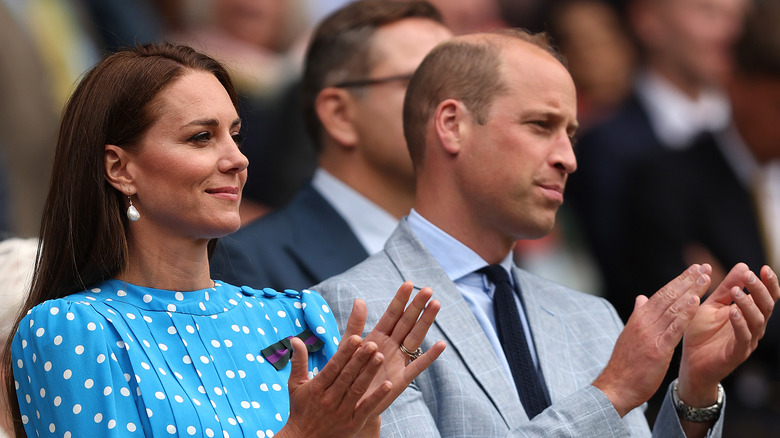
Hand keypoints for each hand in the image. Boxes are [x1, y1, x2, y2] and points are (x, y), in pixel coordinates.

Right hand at [278, 335, 389, 437]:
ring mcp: (341, 412)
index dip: (345, 352)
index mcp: (317, 388)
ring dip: (369, 373)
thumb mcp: (295, 385)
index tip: (356, 338)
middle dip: (360, 359)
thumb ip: (298, 361)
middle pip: (347, 376)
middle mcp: (329, 399)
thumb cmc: (300, 409)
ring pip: (357, 390)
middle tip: (373, 344)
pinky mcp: (352, 424)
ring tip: (380, 357)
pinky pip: (366, 408)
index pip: (333, 367)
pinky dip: (377, 397)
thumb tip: (295, 339)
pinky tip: (388, 385)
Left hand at [344, 281, 446, 416]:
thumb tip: (359, 300)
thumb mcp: (349, 347)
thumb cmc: (349, 373)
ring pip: (414, 338)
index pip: (391, 315)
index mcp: (378, 337)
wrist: (349, 402)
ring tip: (435, 305)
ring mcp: (398, 362)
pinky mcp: (401, 380)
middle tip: (428, 289)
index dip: (399, 300)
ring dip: (425, 322)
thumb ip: (355, 325)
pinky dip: (429, 356)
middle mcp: (391, 347)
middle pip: (406, 323)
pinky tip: (441, 345)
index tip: (408, 284)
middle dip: (416, 306)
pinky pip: (417, 366)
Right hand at [593, 264, 710, 415]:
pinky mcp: (658, 348)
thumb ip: (637, 315)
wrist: (616, 386)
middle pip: (668, 296)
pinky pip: (674, 327)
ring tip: (705, 277)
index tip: (692, 270)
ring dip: (690, 290)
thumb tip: (640, 298)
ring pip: (673, 307)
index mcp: (639, 318)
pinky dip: (685, 313)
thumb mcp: (629, 335)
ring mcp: (650, 334)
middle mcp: (644, 321)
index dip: (678, 281)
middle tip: (702, 266)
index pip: (661, 294)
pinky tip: (696, 301)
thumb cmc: (624, 364)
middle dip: (687, 280)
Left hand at [678, 264, 778, 405]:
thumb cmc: (702, 332)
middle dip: (759, 290)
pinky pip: (743, 338)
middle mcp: (753, 326)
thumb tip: (743, 265)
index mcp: (749, 313)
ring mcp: (747, 341)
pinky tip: (733, 312)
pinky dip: (740, 324)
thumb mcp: (712, 304)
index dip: (769, 283)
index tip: (763, 268)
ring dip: (748, 305)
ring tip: (737, 292)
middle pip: (766, 306)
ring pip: (757, 321)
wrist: (690, 361)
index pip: (766, 296)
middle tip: (749, 276)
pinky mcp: (737, 353)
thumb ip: (726, 288)